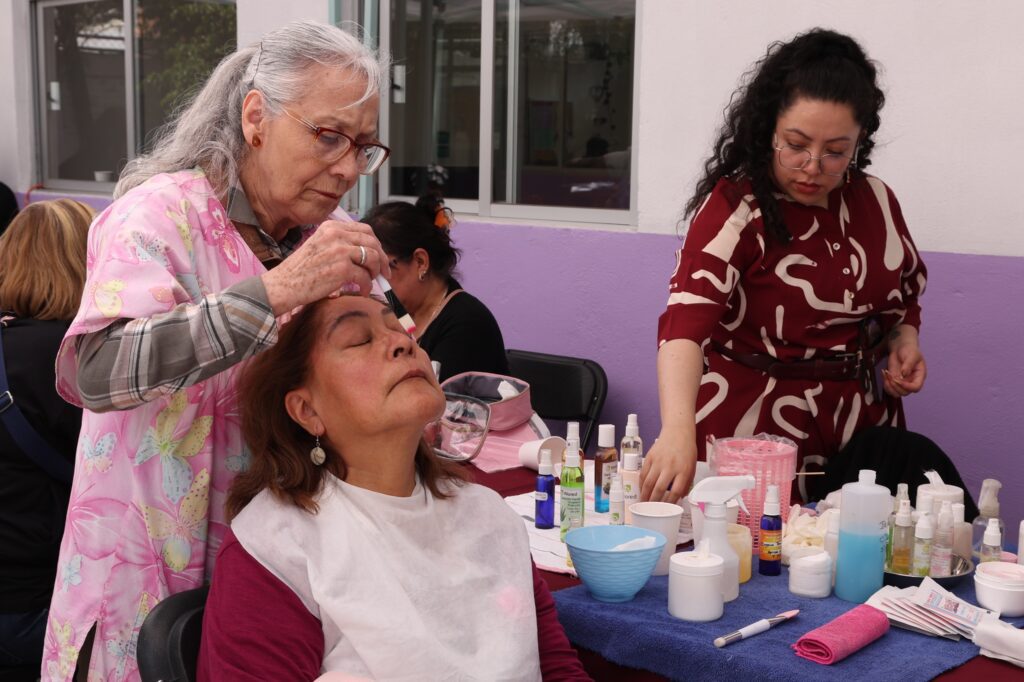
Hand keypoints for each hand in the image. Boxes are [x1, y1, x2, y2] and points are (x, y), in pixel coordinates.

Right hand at [261, 221, 389, 315]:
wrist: (284, 285)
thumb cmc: (301, 270)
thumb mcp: (320, 245)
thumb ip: (340, 243)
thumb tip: (368, 253)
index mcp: (332, 227)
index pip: (365, 230)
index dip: (376, 244)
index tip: (380, 256)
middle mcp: (336, 235)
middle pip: (373, 242)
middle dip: (382, 259)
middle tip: (384, 273)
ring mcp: (340, 251)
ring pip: (373, 257)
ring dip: (376, 272)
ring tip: (370, 281)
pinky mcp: (342, 269)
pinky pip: (365, 276)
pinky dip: (367, 286)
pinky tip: (363, 291)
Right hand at [640, 432, 696, 503]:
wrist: (678, 431)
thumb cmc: (686, 450)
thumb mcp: (691, 467)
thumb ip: (685, 483)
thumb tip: (677, 497)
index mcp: (683, 470)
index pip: (675, 491)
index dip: (670, 502)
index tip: (667, 508)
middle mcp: (670, 466)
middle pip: (659, 489)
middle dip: (654, 502)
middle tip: (651, 509)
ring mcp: (658, 461)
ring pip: (648, 483)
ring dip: (645, 495)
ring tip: (643, 502)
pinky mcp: (650, 457)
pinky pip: (643, 473)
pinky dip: (641, 484)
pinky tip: (641, 489)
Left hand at [883, 336, 926, 396]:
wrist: (901, 347)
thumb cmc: (909, 350)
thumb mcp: (912, 355)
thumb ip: (908, 364)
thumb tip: (904, 374)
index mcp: (919, 376)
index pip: (916, 387)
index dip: (907, 387)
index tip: (899, 380)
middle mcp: (911, 382)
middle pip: (904, 392)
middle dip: (896, 386)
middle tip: (891, 375)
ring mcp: (902, 382)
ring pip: (896, 393)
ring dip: (889, 387)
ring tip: (887, 374)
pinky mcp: (894, 381)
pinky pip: (889, 389)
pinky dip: (885, 384)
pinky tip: (884, 373)